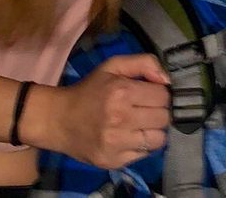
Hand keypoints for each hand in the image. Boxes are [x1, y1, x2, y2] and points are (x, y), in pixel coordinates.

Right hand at [23, 53, 170, 168]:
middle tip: (144, 110)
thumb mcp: (113, 66)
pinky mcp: (114, 161)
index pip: (163, 96)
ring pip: (159, 139)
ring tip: (140, 125)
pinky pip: (144, 154)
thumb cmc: (89, 91)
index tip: (148, 95)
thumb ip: (144, 63)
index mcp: (121, 92)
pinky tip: (129, 137)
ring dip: (153, 131)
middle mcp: (120, 119)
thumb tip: (167, 80)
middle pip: (163, 118)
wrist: (58, 120)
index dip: (159, 94)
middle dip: (158, 112)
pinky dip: (141, 146)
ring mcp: (116, 143)